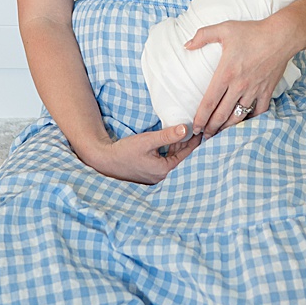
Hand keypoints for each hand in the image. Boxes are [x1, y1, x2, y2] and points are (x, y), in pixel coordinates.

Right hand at [86, 122, 201, 183]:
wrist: (104, 160)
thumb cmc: (125, 151)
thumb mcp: (148, 140)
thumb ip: (167, 135)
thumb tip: (186, 128)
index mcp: (164, 170)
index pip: (186, 155)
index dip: (194, 142)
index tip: (201, 131)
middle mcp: (162, 176)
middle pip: (180, 158)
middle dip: (187, 144)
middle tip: (195, 130)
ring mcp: (155, 176)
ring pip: (172, 160)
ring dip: (177, 147)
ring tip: (184, 133)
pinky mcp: (149, 174)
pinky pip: (164, 162)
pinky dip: (169, 152)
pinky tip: (170, 142)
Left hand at [186, 15, 297, 136]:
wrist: (283, 36)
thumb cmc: (254, 32)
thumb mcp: (225, 28)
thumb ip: (203, 35)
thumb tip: (187, 45)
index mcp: (226, 73)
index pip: (209, 102)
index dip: (200, 118)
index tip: (195, 127)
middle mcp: (239, 86)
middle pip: (222, 114)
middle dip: (211, 128)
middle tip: (204, 136)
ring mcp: (254, 90)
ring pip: (239, 116)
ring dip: (228, 127)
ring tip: (220, 134)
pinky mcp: (267, 91)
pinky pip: (259, 111)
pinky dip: (251, 120)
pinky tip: (244, 123)